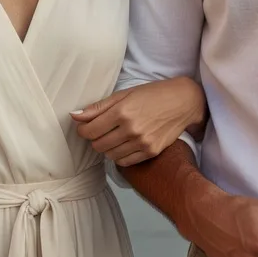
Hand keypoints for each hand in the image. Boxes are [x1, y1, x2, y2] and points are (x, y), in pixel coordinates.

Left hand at [72, 77, 204, 167]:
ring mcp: (142, 143)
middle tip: (101, 130)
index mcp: (122, 112)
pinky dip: (119, 155)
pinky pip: (124, 162)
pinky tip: (123, 144)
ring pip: (109, 155)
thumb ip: (98, 107)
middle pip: (98, 145)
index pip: (90, 130)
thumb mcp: (124, 94)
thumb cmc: (152, 94)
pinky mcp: (150, 152)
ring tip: (114, 136)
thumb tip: (75, 116)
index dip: (83, 130)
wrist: (183, 102)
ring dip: (107, 147)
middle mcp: (131, 129)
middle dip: (94, 138)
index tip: (85, 126)